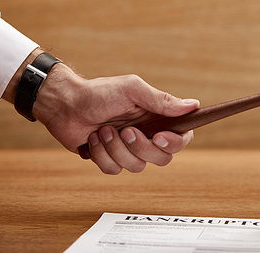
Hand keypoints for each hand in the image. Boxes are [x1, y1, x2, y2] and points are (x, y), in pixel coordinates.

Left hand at [32, 64, 199, 173]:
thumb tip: (193, 105)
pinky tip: (94, 139)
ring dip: (117, 148)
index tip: (159, 136)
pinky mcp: (110, 159)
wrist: (66, 104)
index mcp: (156, 117)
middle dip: (141, 147)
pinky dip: (102, 154)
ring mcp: (128, 149)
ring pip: (137, 166)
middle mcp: (146, 134)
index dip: (175, 142)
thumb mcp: (132, 90)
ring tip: (104, 130)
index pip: (182, 137)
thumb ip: (162, 100)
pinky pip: (115, 170)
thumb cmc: (99, 93)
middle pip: (162, 158)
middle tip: (125, 130)